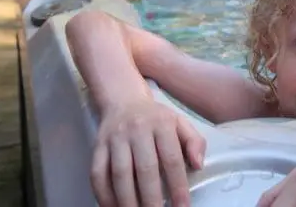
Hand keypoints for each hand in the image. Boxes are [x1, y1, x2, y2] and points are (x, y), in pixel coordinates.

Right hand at [91, 96, 206, 206]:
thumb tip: (198, 164)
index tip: (182, 206)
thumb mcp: (180, 122)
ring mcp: (115, 138)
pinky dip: (103, 195)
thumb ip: (194, 142)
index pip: (172, 158)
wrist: (123, 99)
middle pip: (145, 168)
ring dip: (127, 200)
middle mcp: (137, 129)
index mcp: (162, 124)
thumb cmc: (155, 118)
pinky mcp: (98, 146)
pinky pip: (97, 174)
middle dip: (152, 198)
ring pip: (120, 173)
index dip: (177, 185)